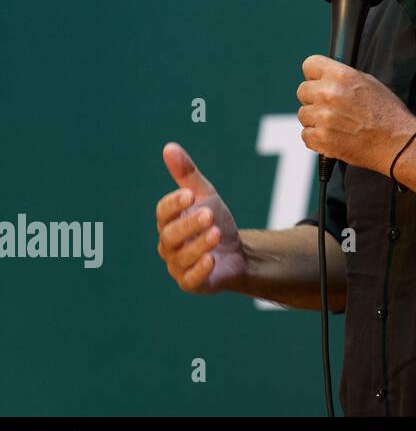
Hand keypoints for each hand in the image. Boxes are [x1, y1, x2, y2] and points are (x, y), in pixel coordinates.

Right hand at [157, 142, 247, 293]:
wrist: (237, 252)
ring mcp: (178, 265)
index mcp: (169, 222)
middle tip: (209, 214)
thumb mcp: (205, 195)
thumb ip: (187, 175)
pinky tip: (211, 259)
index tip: (189, 194)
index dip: (174, 204)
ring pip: (182, 257)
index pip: (163, 212)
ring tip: (216, 233)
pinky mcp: (192, 283)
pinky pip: (190, 279)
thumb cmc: (215, 221)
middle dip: (189, 224)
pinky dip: (199, 269)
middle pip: (171, 235)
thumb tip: (169, 147)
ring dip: (199, 244)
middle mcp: (169, 244)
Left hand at [296, 55, 415, 173]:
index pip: (309, 64)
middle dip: (314, 98)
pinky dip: (317, 138)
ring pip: (303, 114)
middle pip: (302, 90)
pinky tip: (334, 137)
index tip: (319, 82)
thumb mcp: (369, 83)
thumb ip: (343, 78)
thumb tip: (325, 77)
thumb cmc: (387, 112)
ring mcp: (323, 117)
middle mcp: (329, 93)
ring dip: (316, 120)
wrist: (398, 142)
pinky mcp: (321, 138)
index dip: (315, 74)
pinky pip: (306, 135)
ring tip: (337, 124)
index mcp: (342, 75)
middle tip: (332, 107)